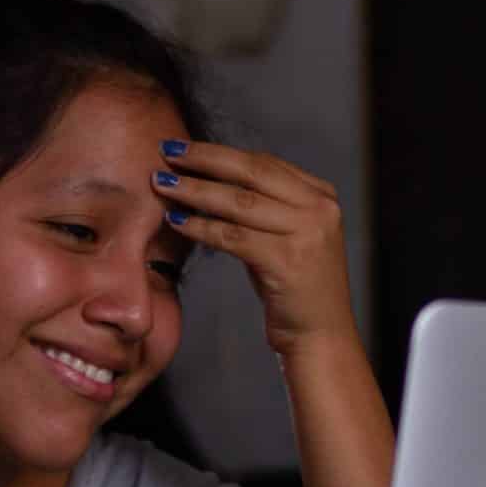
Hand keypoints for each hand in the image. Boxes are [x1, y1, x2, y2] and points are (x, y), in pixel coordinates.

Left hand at [152, 140, 356, 357]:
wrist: (321, 337)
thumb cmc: (296, 289)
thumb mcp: (289, 237)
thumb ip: (265, 207)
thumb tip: (213, 179)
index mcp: (322, 196)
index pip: (265, 163)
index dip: (221, 153)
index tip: (185, 149)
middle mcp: (320, 209)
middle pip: (252, 172)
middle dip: (205, 159)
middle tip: (168, 153)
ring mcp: (307, 234)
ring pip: (239, 202)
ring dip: (195, 191)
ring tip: (163, 184)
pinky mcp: (288, 261)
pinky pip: (233, 236)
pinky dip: (200, 227)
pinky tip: (176, 220)